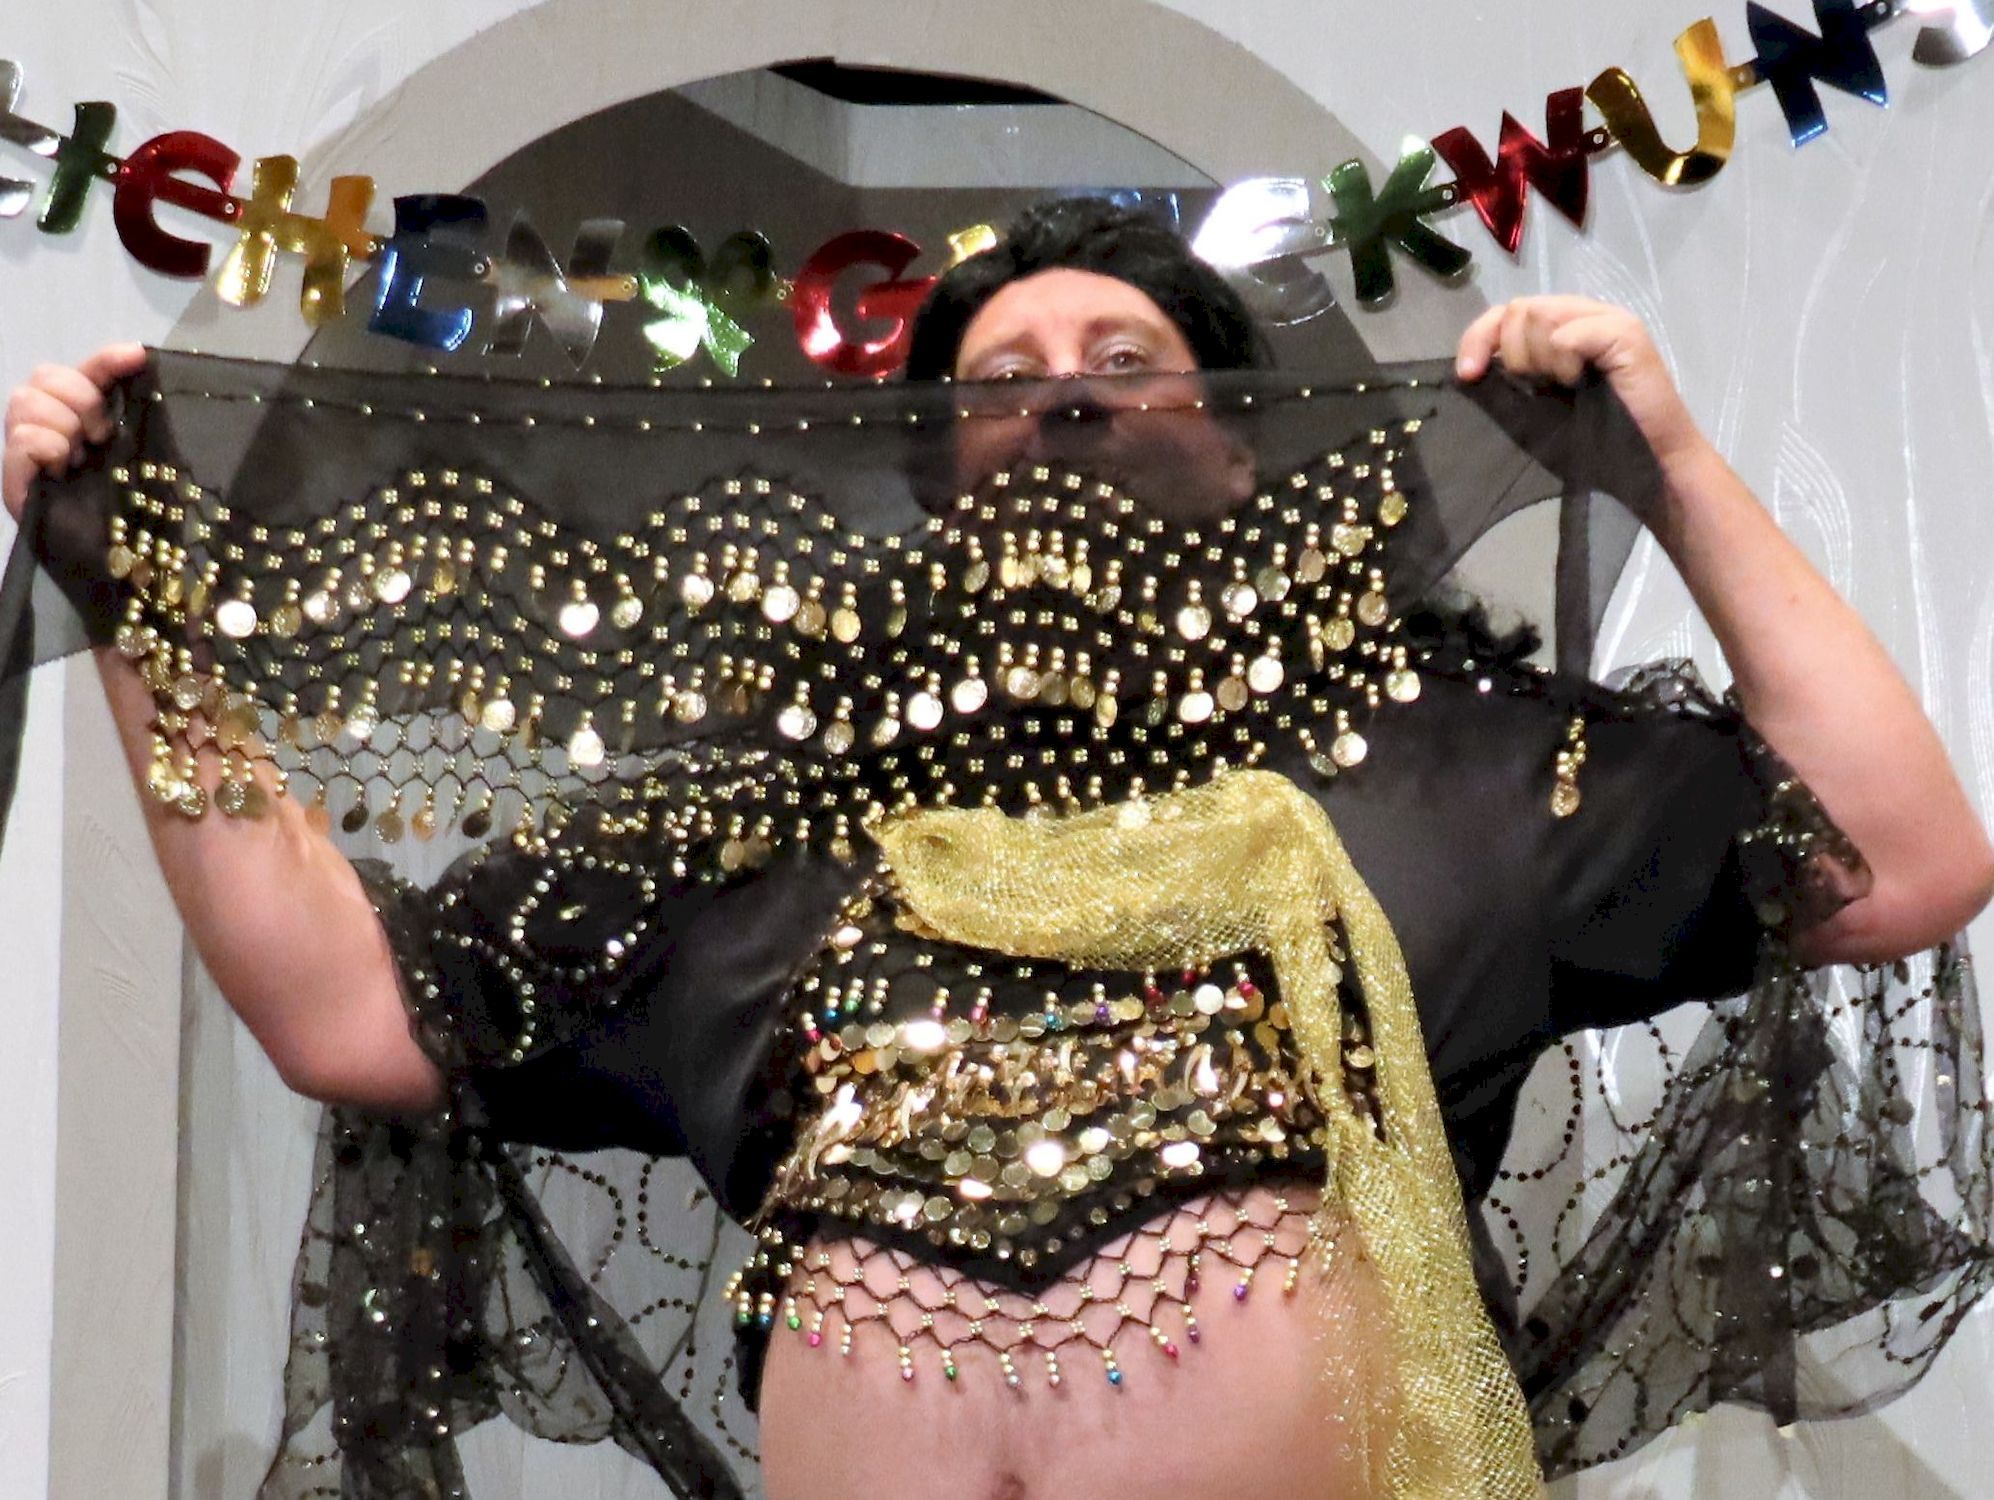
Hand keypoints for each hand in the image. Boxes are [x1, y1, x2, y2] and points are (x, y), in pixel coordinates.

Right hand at [3, 343, 147, 523]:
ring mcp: (26, 450)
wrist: (121, 563)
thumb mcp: (143, 454)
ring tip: (80, 457)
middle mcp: (49, 426)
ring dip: (63, 425)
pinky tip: (62, 468)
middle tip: (101, 436)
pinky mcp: (14, 478)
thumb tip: (142, 361)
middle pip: (44, 375)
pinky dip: (48, 447)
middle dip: (80, 398)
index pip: (87, 370)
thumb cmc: (135, 510)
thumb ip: (137, 413)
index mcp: (83, 417)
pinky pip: (24, 438)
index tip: (136, 356)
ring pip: (26, 400)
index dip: (108, 358)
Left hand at [1455, 297, 1706, 469]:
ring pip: (1538, 315)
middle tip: (1537, 388)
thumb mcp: (1533, 408)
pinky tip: (1579, 382)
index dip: (1478, 338)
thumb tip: (1467, 366)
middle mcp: (1582, 317)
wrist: (1646, 467)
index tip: (1468, 376)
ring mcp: (1607, 320)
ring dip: (1538, 359)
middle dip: (1512, 354)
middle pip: (1518, 309)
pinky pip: (1567, 334)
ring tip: (1565, 386)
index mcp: (1559, 331)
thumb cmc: (1591, 443)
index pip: (1505, 313)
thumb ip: (1508, 379)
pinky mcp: (1625, 333)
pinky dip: (1562, 362)